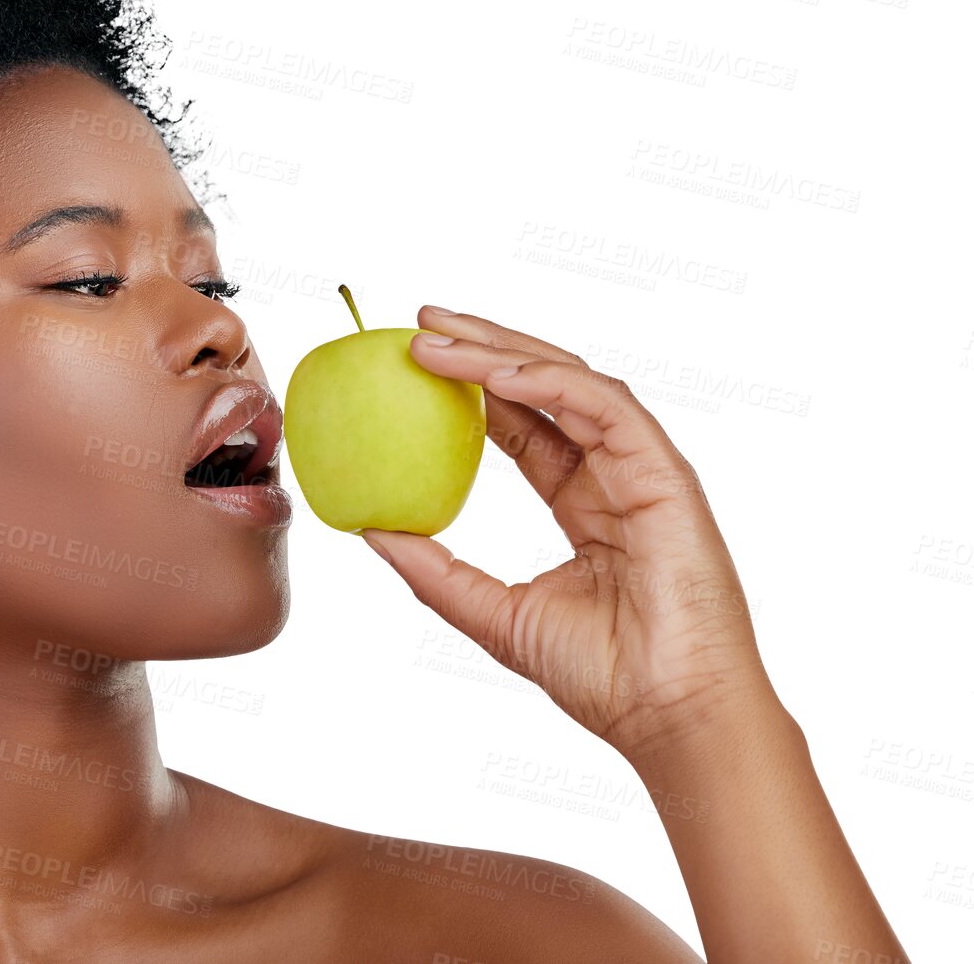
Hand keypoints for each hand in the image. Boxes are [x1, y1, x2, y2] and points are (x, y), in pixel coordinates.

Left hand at [362, 306, 778, 762]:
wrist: (669, 717)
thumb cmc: (603, 676)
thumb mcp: (494, 614)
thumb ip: (436, 570)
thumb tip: (371, 530)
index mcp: (584, 504)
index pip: (524, 425)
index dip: (472, 387)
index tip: (413, 361)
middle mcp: (614, 476)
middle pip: (545, 387)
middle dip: (482, 346)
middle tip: (420, 321)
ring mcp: (643, 471)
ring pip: (571, 383)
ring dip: (503, 352)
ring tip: (438, 337)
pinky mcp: (665, 475)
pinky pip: (606, 407)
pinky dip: (550, 383)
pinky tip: (496, 375)